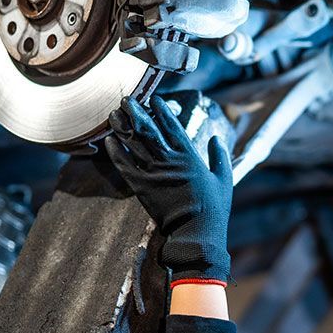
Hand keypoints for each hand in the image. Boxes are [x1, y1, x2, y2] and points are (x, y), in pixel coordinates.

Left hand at [104, 96, 232, 281]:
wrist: (195, 234)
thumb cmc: (213, 209)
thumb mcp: (223, 179)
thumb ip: (220, 156)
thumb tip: (217, 138)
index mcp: (189, 155)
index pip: (172, 125)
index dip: (161, 110)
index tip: (154, 98)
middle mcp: (169, 159)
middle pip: (148, 128)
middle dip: (136, 111)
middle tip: (126, 98)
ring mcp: (153, 172)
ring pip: (133, 142)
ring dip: (122, 126)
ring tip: (113, 113)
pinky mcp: (140, 187)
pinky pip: (124, 164)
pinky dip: (115, 151)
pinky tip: (108, 140)